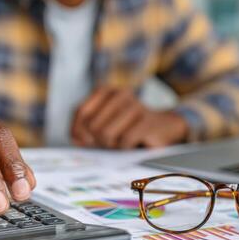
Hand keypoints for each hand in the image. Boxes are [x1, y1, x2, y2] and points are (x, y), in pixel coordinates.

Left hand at [71, 87, 187, 148]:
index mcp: (107, 91)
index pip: (81, 112)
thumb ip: (85, 130)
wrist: (163, 128)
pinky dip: (126, 148)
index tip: (85, 141)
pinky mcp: (147, 122)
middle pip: (93, 126)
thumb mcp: (103, 125)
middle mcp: (121, 94)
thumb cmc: (128, 127)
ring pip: (106, 135)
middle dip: (98, 141)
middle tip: (109, 142)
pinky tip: (134, 144)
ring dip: (112, 145)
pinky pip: (124, 141)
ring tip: (121, 143)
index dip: (78, 131)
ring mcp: (135, 106)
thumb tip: (75, 139)